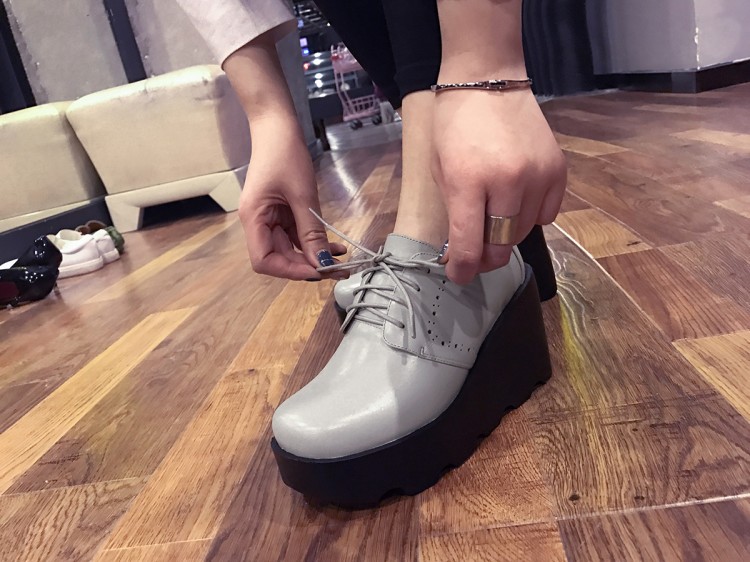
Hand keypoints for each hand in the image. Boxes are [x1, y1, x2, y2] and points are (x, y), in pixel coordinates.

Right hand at [238, 118, 346, 280]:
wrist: (278, 126)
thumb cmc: (284, 154)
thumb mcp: (302, 195)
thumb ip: (311, 232)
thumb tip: (322, 263)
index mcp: (253, 218)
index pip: (264, 261)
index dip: (290, 271)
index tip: (317, 271)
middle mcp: (258, 223)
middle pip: (278, 258)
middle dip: (307, 266)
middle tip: (338, 271)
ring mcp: (269, 218)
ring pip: (290, 249)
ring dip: (313, 256)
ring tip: (341, 261)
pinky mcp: (281, 213)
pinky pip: (296, 235)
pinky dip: (313, 242)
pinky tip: (334, 247)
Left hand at [431, 88, 566, 283]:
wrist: (488, 80)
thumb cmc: (455, 125)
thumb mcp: (441, 171)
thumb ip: (454, 214)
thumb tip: (462, 253)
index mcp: (468, 181)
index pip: (470, 245)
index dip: (463, 269)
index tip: (458, 275)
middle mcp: (507, 181)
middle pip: (502, 245)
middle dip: (485, 257)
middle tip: (475, 255)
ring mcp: (537, 175)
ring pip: (524, 232)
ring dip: (507, 235)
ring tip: (494, 218)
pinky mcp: (558, 170)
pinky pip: (547, 214)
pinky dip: (531, 216)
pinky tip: (517, 201)